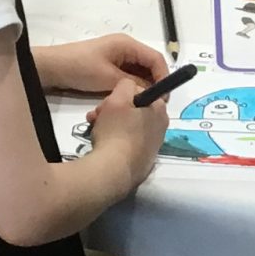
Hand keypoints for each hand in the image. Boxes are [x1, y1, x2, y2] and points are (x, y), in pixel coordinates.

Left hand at [37, 33, 165, 94]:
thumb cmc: (79, 68)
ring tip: (143, 105)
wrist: (51, 68)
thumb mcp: (108, 78)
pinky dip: (132, 88)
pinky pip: (128, 77)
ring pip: (139, 73)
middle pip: (149, 65)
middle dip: (155, 83)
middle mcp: (125, 48)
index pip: (156, 58)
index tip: (164, 97)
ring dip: (143, 87)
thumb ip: (133, 85)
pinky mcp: (109, 67)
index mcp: (127, 45)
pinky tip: (131, 100)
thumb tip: (150, 93)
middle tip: (155, 105)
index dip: (163, 76)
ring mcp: (117, 57)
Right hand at [84, 75, 170, 190]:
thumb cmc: (116, 131)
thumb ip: (126, 85)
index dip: (121, 95)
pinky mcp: (143, 159)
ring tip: (93, 129)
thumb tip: (131, 87)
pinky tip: (102, 143)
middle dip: (113, 109)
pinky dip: (115, 140)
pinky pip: (127, 142)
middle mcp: (161, 127)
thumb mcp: (118, 99)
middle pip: (133, 110)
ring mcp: (152, 145)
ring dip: (110, 123)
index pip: (140, 92)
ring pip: (128, 125)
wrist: (114, 171)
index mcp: (159, 110)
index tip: (108, 102)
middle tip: (96, 115)